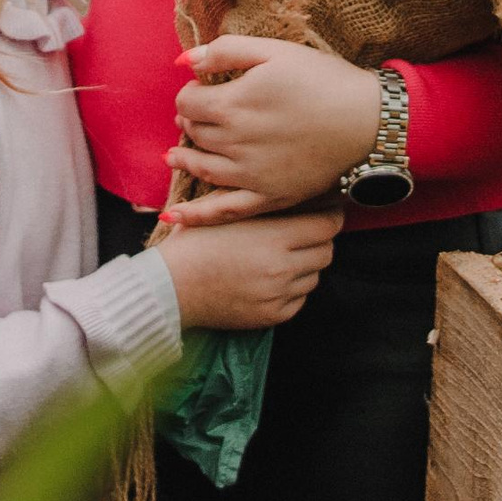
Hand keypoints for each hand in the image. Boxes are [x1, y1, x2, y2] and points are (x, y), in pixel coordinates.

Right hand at [159, 205, 341, 330]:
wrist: (171, 288)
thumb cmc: (193, 243)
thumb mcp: (221, 211)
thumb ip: (254, 199)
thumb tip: (284, 185)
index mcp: (273, 237)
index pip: (327, 225)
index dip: (330, 215)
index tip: (325, 210)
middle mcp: (283, 268)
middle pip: (327, 251)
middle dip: (318, 239)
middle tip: (303, 231)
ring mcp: (280, 294)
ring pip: (315, 275)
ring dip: (305, 264)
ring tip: (280, 255)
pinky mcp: (275, 315)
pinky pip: (299, 298)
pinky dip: (291, 287)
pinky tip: (268, 278)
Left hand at [164, 36, 383, 225]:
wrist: (370, 121)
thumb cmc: (323, 80)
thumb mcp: (274, 51)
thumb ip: (225, 52)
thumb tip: (183, 60)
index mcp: (233, 105)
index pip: (187, 102)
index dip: (189, 94)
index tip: (200, 90)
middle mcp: (236, 142)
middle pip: (195, 133)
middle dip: (190, 122)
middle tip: (196, 116)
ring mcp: (252, 175)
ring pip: (203, 168)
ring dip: (185, 160)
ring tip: (175, 156)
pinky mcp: (271, 197)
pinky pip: (226, 211)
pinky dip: (196, 215)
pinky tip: (175, 217)